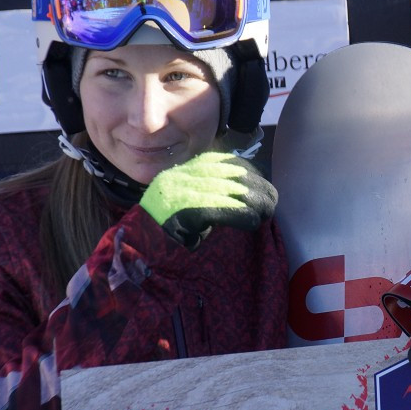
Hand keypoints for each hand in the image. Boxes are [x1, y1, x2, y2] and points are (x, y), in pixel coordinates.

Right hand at [140, 152, 276, 247]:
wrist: (140, 247)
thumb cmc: (168, 228)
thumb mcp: (191, 199)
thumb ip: (212, 189)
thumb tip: (248, 190)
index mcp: (186, 169)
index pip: (228, 162)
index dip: (250, 175)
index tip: (263, 188)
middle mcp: (184, 175)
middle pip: (234, 174)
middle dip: (258, 189)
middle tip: (270, 204)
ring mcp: (183, 191)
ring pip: (233, 190)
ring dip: (256, 204)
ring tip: (265, 215)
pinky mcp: (186, 210)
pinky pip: (224, 208)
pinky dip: (243, 216)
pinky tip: (252, 223)